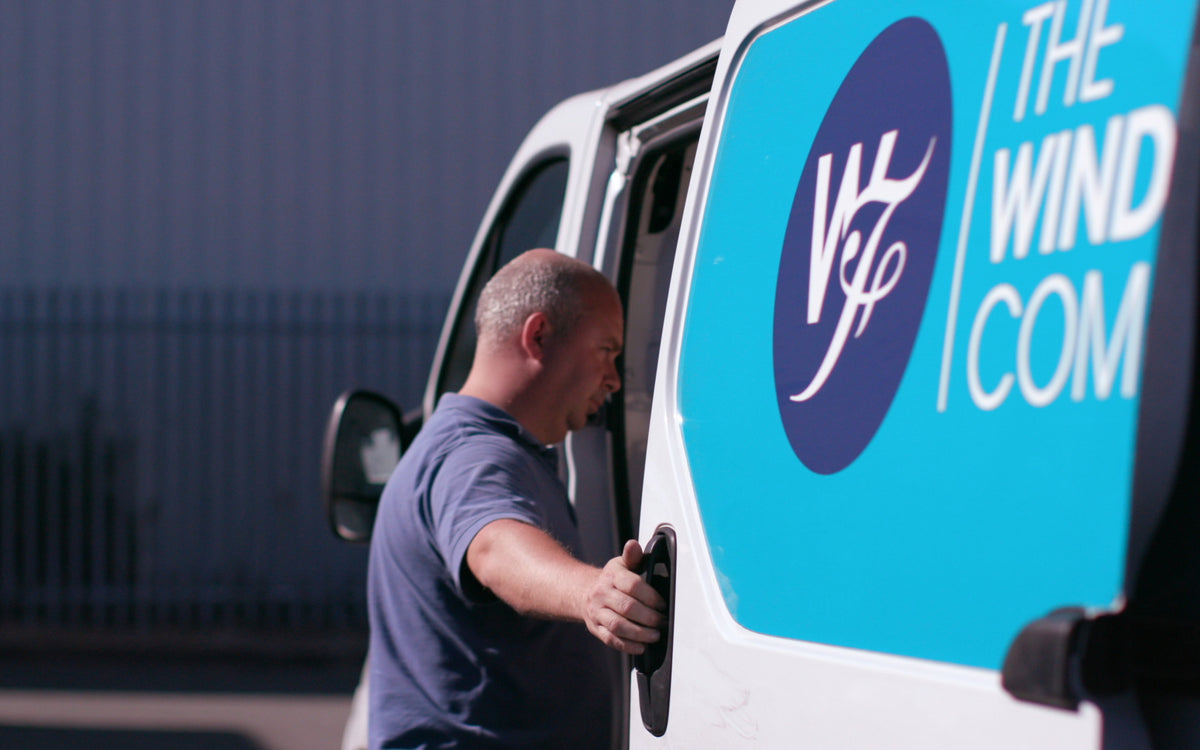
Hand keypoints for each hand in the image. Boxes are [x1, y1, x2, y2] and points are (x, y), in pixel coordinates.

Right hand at [583, 539, 666, 654]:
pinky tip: (641, 646)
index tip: (663, 605)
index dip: (650, 596)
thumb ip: (632, 556)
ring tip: (655, 636)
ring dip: (639, 633)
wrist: (584, 593)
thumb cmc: (611, 579)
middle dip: (649, 617)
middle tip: (662, 622)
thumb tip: (633, 545)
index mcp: (611, 576)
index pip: (632, 585)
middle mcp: (601, 594)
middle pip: (627, 607)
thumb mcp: (622, 564)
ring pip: (618, 626)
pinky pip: (611, 640)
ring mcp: (597, 612)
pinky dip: (628, 646)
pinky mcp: (596, 628)